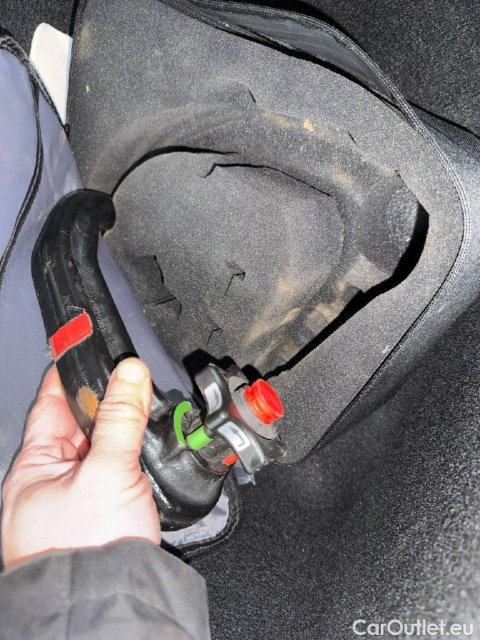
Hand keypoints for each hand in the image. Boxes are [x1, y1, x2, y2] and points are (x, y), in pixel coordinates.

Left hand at [1, 358, 160, 568]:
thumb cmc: (86, 551)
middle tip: (131, 380)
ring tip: (143, 411)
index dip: (68, 375)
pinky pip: (117, 467)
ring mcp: (79, 494)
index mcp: (34, 468)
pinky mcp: (105, 507)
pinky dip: (132, 453)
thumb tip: (130, 372)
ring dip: (122, 428)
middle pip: (80, 422)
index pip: (49, 404)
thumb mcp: (107, 472)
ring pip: (102, 444)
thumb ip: (121, 419)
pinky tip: (146, 447)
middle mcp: (53, 479)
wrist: (111, 603)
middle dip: (104, 401)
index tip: (84, 349)